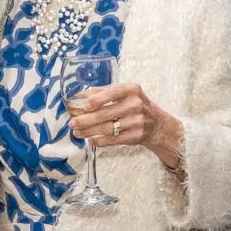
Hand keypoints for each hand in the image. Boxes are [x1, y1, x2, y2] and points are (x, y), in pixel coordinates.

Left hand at [68, 83, 184, 166]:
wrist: (158, 126)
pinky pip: (113, 139)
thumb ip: (104, 92)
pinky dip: (99, 141)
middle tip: (72, 122)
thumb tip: (80, 96)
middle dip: (86, 119)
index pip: (113, 92)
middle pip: (106, 113)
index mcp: (132, 90)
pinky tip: (90, 140)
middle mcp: (136, 104)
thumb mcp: (126, 94)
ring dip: (89, 131)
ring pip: (107, 127)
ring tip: (77, 132)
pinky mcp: (135, 136)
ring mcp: (136, 121)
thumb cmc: (137, 106)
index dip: (97, 99)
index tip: (84, 105)